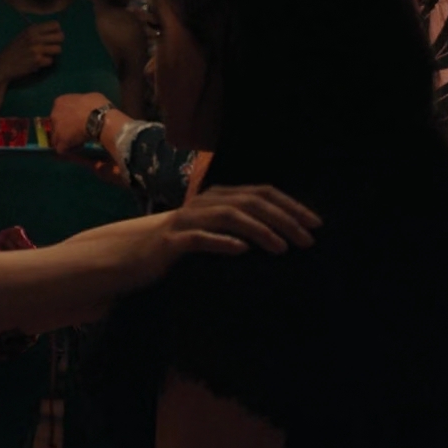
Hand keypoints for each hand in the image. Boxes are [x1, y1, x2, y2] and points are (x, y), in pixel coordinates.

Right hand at [0, 22, 63, 84]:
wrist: (3, 65)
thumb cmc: (13, 50)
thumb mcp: (23, 36)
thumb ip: (37, 32)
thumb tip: (57, 30)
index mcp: (32, 29)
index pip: (55, 25)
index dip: (57, 31)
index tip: (53, 36)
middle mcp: (35, 37)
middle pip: (60, 36)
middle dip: (58, 42)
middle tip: (51, 47)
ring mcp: (36, 49)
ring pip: (58, 49)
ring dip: (53, 53)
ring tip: (44, 55)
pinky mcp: (37, 61)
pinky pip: (51, 61)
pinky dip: (46, 63)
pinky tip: (38, 63)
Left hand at [50, 92, 112, 151]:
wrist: (99, 117)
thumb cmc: (97, 105)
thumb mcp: (88, 98)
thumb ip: (81, 104)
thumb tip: (86, 108)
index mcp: (60, 102)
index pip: (59, 111)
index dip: (67, 117)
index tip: (76, 121)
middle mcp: (54, 114)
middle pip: (56, 124)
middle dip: (65, 129)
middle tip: (76, 132)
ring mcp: (56, 129)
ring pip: (57, 138)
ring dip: (66, 140)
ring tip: (78, 142)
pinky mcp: (61, 142)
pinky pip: (63, 149)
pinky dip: (70, 149)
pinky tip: (80, 147)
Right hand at [165, 185, 320, 258]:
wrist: (131, 254)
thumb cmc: (179, 245)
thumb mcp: (213, 231)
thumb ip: (240, 227)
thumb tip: (283, 237)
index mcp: (219, 196)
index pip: (263, 193)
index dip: (291, 206)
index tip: (316, 224)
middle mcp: (206, 202)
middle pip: (251, 202)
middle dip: (284, 219)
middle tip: (308, 240)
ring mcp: (188, 219)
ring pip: (230, 216)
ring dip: (260, 230)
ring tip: (282, 248)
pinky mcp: (173, 241)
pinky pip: (200, 238)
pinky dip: (222, 242)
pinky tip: (242, 251)